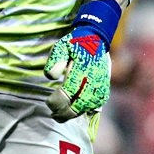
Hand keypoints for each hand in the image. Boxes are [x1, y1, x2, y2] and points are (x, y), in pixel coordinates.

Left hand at [44, 0, 121, 121]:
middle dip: (62, 113)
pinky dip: (84, 110)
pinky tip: (75, 108)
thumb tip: (52, 77)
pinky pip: (94, 106)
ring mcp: (100, 87)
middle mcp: (92, 81)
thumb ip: (55, 60)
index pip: (66, 95)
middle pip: (75, 107)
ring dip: (72, 114)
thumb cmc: (75, 44)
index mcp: (80, 70)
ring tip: (61, 114)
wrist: (97, 39)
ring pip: (84, 109)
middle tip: (53, 113)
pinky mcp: (105, 90)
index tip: (48, 101)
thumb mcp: (61, 46)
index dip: (55, 103)